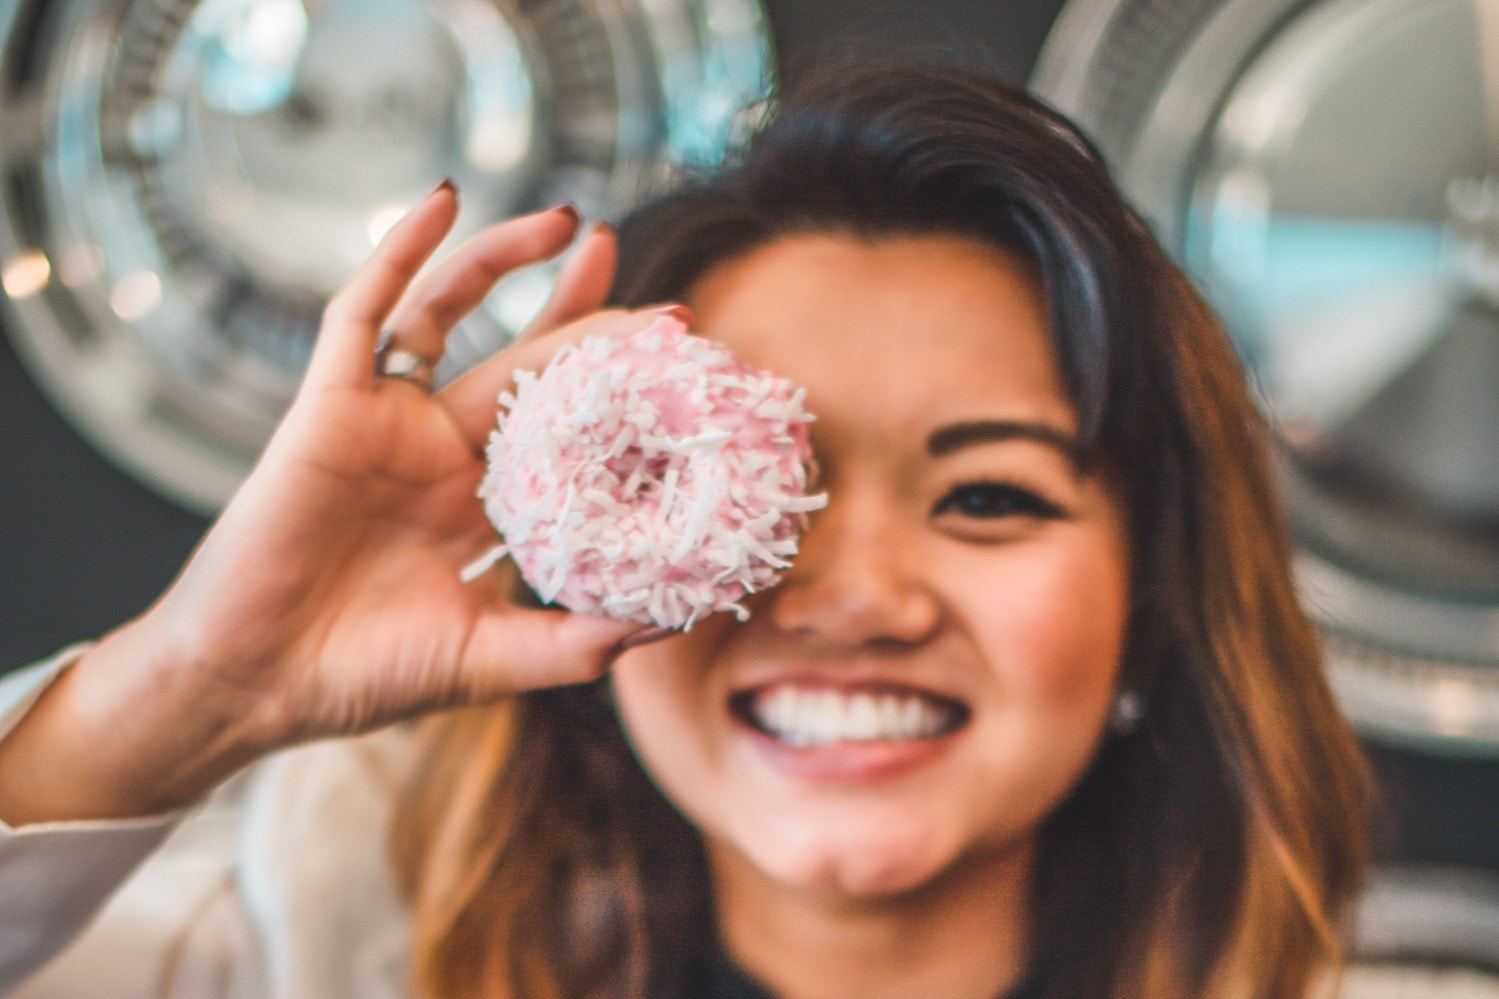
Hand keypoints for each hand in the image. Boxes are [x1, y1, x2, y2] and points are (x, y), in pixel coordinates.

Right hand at [147, 187, 676, 751]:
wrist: (254, 685)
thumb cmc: (366, 676)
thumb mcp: (492, 660)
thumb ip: (577, 644)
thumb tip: (675, 623)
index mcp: (483, 502)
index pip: (566, 427)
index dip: (623, 396)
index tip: (688, 370)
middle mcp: (440, 450)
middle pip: (528, 360)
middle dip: (591, 319)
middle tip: (663, 299)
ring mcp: (385, 419)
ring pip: (452, 314)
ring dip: (506, 260)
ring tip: (574, 221)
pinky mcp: (327, 401)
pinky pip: (363, 311)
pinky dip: (399, 252)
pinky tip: (443, 198)